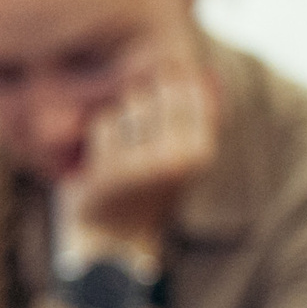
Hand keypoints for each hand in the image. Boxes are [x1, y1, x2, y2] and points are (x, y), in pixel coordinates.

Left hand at [58, 61, 217, 261]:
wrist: (113, 236)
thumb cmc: (148, 185)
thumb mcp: (182, 149)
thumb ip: (197, 112)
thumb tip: (207, 71)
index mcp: (202, 149)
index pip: (186, 85)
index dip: (165, 85)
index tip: (154, 113)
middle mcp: (180, 156)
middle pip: (155, 90)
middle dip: (141, 102)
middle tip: (136, 136)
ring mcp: (147, 164)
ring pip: (127, 106)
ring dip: (118, 121)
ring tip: (123, 151)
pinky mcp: (113, 170)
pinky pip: (103, 125)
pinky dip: (99, 138)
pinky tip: (103, 162)